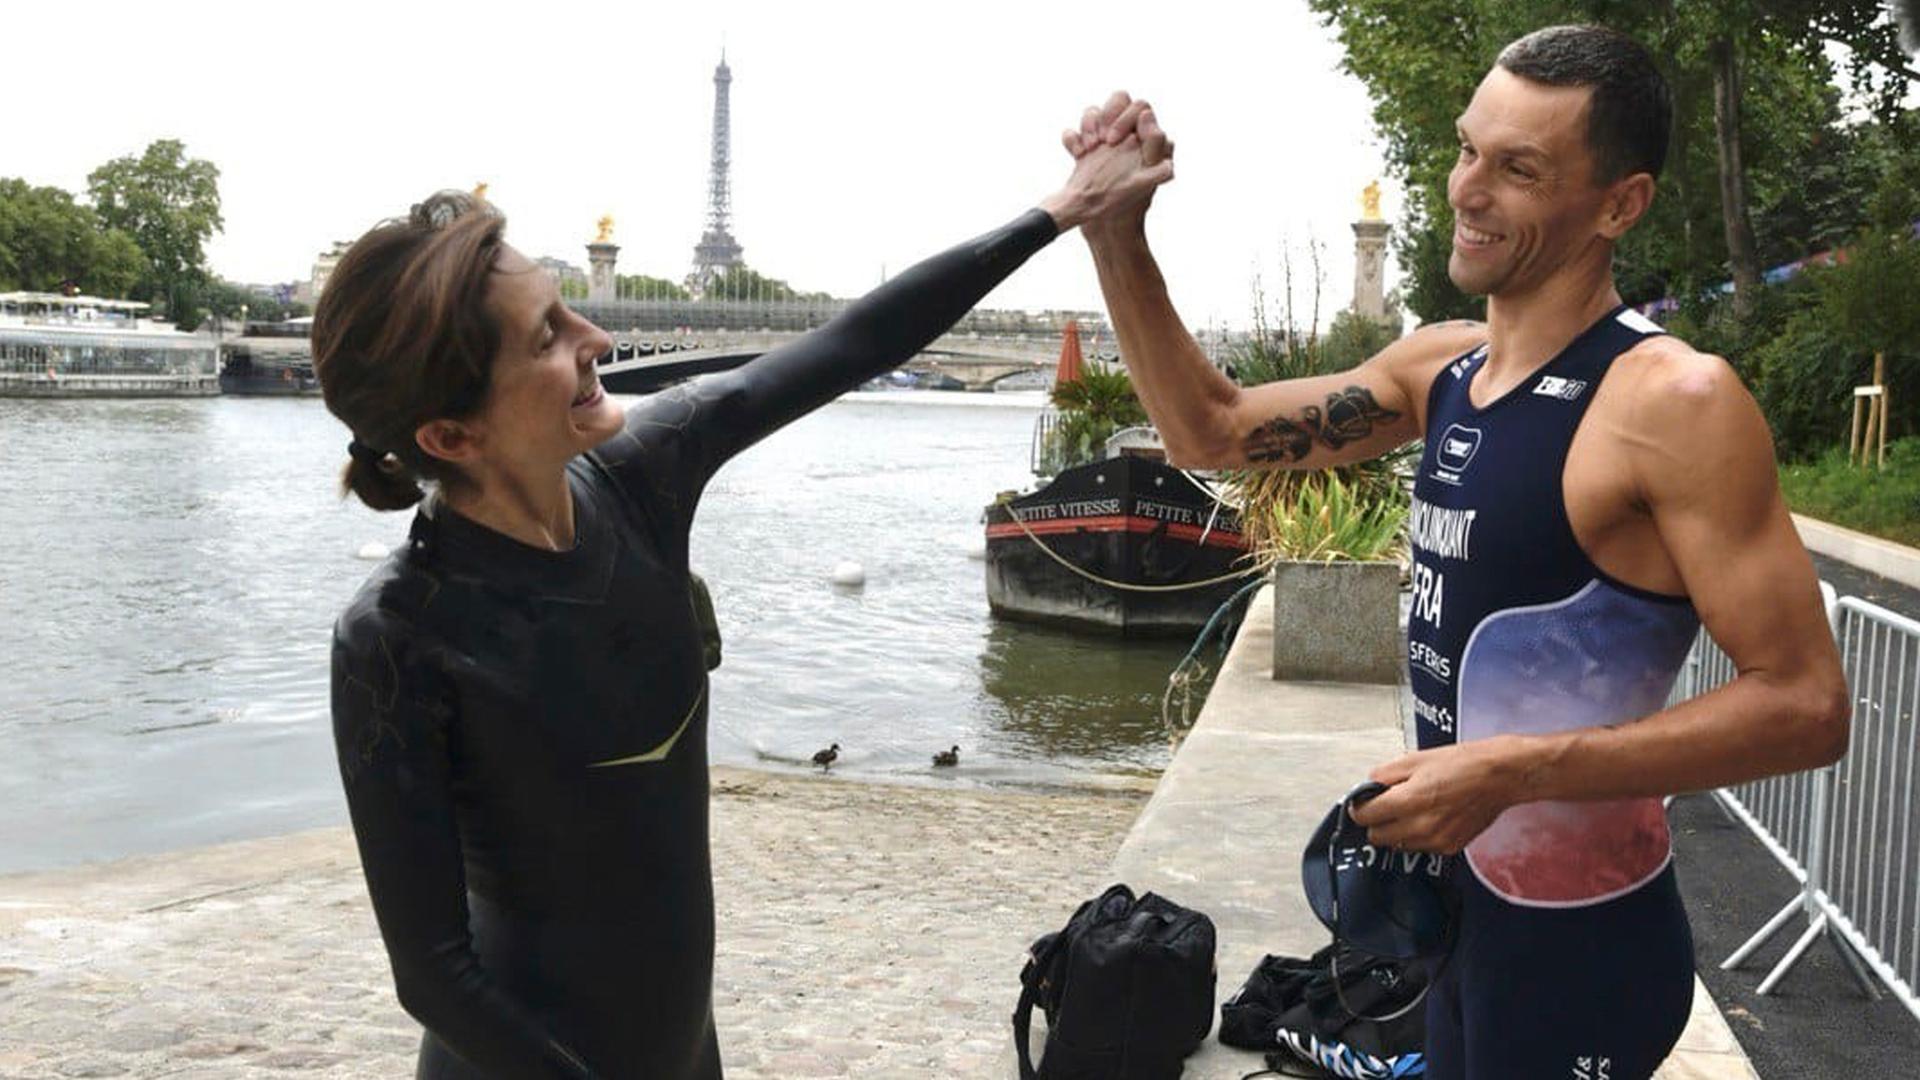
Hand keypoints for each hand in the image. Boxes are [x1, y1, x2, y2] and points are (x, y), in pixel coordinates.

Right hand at [1040, 90, 1173, 233]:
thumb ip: (1154, 150)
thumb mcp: (1142, 183)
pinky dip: (1073, 139)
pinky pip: (1076, 132)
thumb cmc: (1123, 211)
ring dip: (1088, 125)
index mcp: (1145, 145)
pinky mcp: (1087, 154)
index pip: (1142, 108)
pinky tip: (1077, 156)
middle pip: (1117, 102)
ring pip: (1095, 113)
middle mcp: (1128, 141)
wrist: (1097, 230)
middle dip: (1105, 117)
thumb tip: (1150, 119)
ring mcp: (1106, 147)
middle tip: (1102, 143)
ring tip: (1087, 151)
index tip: (1116, 141)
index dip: (1128, 118)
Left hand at [1347, 736, 1537, 853]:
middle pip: (1376, 837)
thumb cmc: (1463, 763)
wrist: (1501, 777)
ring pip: (1397, 845)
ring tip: (1411, 809)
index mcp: (1410, 800)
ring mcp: (1436, 841)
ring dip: (1395, 830)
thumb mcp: (1415, 758)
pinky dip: (1416, 836)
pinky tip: (1429, 817)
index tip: (1362, 802)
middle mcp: (1421, 826)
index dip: (1360, 808)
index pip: (1365, 817)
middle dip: (1376, 821)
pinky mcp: (1450, 848)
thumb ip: (1384, 775)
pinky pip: (1419, 847)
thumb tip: (1368, 787)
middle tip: (1385, 804)